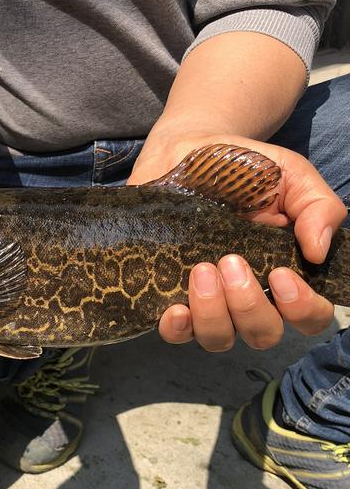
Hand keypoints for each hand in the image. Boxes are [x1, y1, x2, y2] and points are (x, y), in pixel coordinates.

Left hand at [128, 132, 347, 351]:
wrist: (186, 149)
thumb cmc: (244, 167)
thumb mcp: (291, 176)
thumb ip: (318, 207)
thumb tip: (320, 253)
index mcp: (282, 272)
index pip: (307, 317)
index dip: (301, 309)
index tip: (281, 273)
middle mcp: (245, 295)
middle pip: (261, 334)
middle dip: (249, 305)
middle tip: (231, 261)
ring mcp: (206, 299)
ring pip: (217, 338)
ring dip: (213, 313)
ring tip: (201, 269)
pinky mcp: (167, 294)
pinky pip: (175, 332)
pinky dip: (177, 328)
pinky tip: (175, 309)